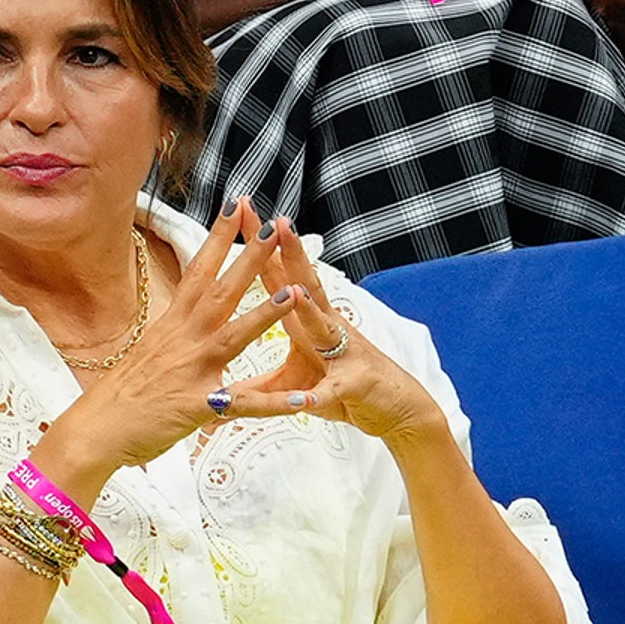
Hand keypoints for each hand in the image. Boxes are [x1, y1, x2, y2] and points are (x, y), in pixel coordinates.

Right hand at [39, 199, 313, 483]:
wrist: (93, 430)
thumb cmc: (118, 395)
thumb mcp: (148, 351)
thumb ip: (175, 334)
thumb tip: (186, 316)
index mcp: (172, 325)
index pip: (198, 271)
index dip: (218, 237)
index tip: (235, 206)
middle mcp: (182, 341)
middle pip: (220, 291)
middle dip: (249, 258)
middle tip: (273, 226)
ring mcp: (191, 372)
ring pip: (233, 337)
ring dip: (264, 314)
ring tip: (295, 292)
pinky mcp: (197, 406)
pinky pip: (244, 405)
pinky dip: (275, 404)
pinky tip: (304, 399)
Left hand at [254, 222, 445, 443]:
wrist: (397, 409)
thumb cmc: (344, 388)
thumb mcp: (294, 380)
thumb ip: (261, 377)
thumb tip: (226, 376)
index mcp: (305, 322)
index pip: (279, 277)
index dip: (260, 247)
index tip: (240, 214)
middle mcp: (326, 329)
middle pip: (304, 285)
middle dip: (289, 255)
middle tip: (275, 222)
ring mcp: (343, 354)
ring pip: (323, 328)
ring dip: (309, 310)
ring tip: (294, 290)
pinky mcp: (354, 387)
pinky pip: (334, 390)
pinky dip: (321, 394)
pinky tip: (310, 398)